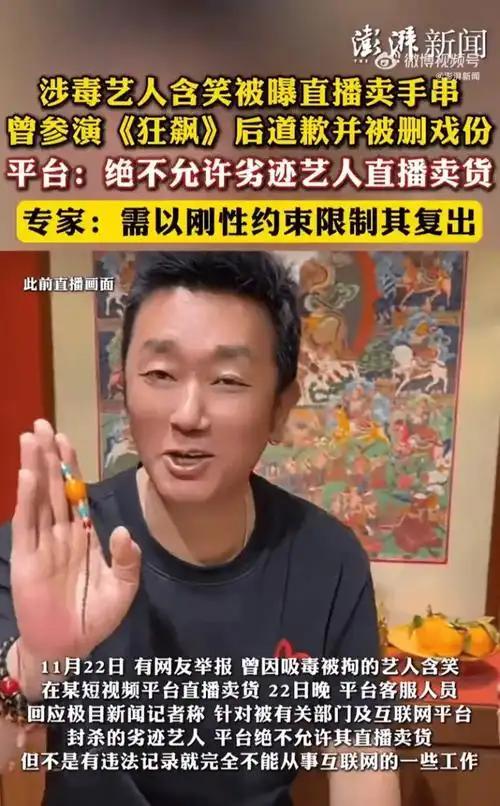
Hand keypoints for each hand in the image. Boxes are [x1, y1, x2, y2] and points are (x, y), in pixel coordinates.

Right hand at [10, 419, 141, 664]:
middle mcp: (60, 534)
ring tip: (30, 439)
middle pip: (53, 487)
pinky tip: (27, 477)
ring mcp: (42, 544)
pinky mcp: (27, 559)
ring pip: (38, 498)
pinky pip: (28, 525)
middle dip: (48, 456)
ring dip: (34, 468)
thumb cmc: (95, 618)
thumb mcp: (123, 588)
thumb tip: (124, 530)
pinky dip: (27, 500)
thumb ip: (127, 559)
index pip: (75, 493)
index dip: (70, 467)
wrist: (68, 649)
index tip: (65, 439)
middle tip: (41, 425)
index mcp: (82, 536)